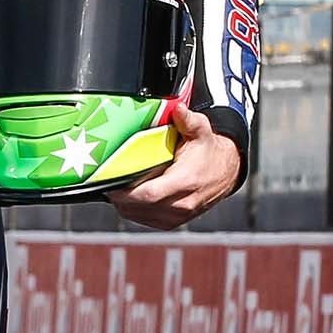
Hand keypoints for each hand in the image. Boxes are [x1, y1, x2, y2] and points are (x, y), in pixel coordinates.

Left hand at [103, 101, 240, 228]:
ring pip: (136, 214)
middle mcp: (182, 204)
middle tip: (106, 179)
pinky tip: (129, 193)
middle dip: (118, 194)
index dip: (123, 191)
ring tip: (117, 183)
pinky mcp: (172, 223)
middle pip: (136, 206)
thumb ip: (188, 120)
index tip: (108, 180)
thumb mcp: (201, 131)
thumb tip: (178, 109)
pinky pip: (142, 218)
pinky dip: (132, 208)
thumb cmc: (208, 151)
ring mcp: (177, 217)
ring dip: (123, 201)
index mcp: (186, 182)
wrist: (225, 172)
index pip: (147, 194)